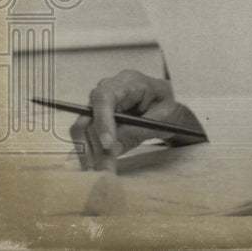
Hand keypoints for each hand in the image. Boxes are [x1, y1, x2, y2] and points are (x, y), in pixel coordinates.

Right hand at [69, 69, 196, 170]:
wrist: (167, 107)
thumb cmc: (168, 106)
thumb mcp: (163, 117)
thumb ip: (139, 130)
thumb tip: (112, 150)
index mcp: (128, 82)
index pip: (105, 97)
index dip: (102, 120)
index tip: (108, 144)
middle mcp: (108, 89)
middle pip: (89, 115)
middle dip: (96, 144)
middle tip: (106, 168)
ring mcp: (99, 103)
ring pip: (83, 128)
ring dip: (90, 152)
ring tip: (104, 170)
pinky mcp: (96, 118)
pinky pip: (86, 135)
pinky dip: (92, 152)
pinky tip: (100, 165)